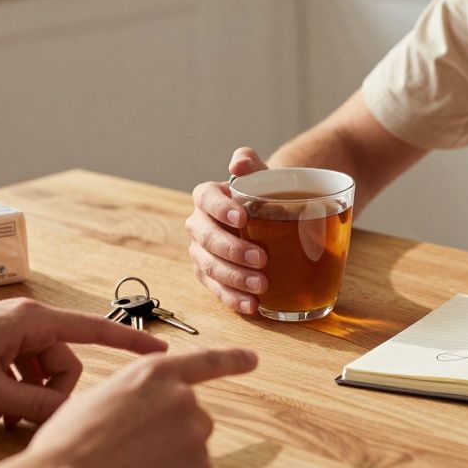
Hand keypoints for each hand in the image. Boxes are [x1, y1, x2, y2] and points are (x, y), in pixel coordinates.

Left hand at [0, 298, 165, 425]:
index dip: (131, 342)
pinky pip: (23, 370)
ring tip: (1, 420)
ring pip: (42, 371)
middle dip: (51, 395)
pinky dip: (14, 392)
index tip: (160, 352)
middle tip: (25, 422)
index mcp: (32, 321)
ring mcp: (11, 332)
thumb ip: (34, 406)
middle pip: (64, 363)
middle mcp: (27, 321)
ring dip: (29, 398)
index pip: (95, 330)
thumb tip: (70, 418)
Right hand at [23, 346, 257, 467]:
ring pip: (191, 451)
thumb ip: (137, 396)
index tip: (253, 360)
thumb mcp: (100, 397)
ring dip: (169, 462)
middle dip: (169, 435)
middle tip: (128, 453)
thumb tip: (147, 410)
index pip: (207, 361)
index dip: (233, 360)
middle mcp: (184, 399)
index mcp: (156, 374)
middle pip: (193, 418)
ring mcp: (196, 438)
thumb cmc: (66, 445)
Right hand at [186, 147, 269, 314]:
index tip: (243, 218)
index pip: (206, 200)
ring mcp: (201, 253)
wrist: (268, 216)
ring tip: (262, 285)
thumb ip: (250, 162)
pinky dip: (233, 299)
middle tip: (261, 258)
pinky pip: (216, 289)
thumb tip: (240, 162)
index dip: (221, 209)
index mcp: (207, 197)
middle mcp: (199, 225)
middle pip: (207, 239)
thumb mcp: (260, 174)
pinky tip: (252, 305)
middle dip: (232, 250)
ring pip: (209, 267)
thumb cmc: (263, 194)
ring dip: (234, 279)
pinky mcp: (209, 276)